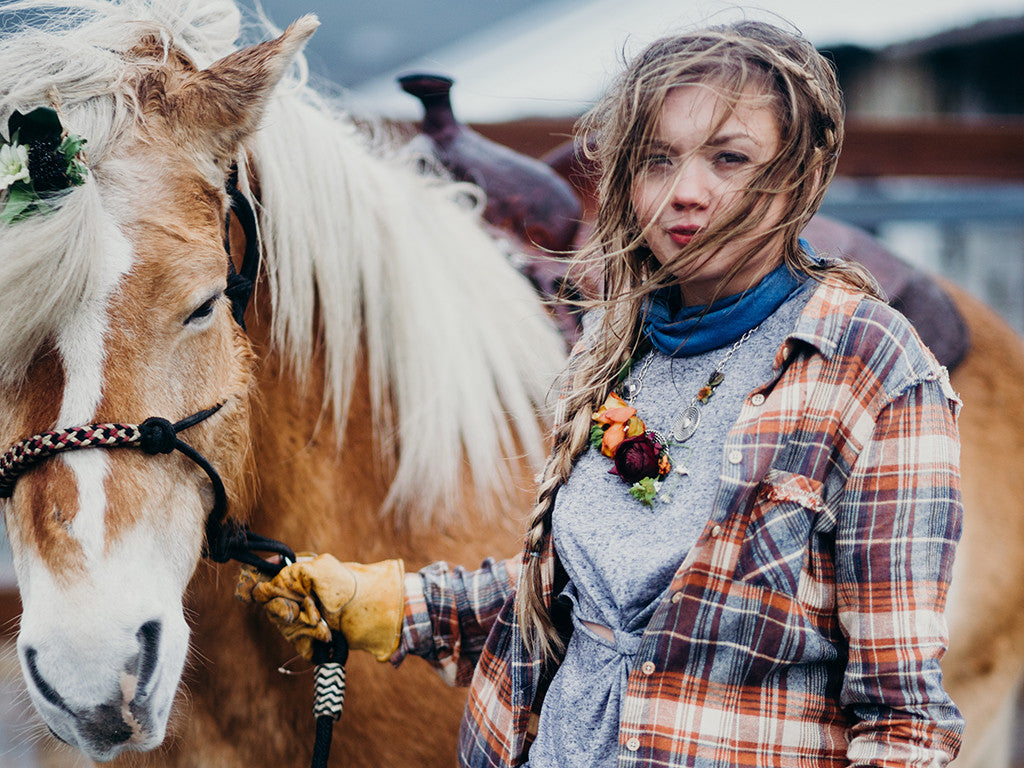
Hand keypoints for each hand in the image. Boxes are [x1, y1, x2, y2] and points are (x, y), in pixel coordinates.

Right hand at [236, 554, 403, 661]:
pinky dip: (312, 644)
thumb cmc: (349, 586)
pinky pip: (300, 645)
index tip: (277, 599)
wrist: (374, 610)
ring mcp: (305, 617)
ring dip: (307, 630)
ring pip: (288, 629)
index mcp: (296, 577)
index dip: (267, 595)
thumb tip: (259, 590)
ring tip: (327, 627)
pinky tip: (328, 638)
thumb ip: (288, 575)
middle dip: (293, 615)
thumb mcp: (319, 570)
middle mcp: (297, 596)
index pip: (263, 588)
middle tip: (316, 614)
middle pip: (275, 612)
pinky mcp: (313, 636)